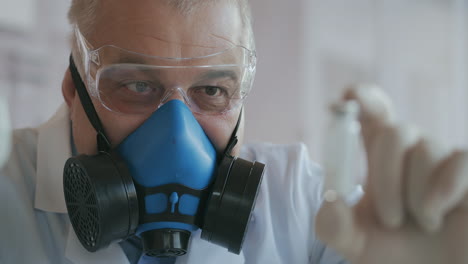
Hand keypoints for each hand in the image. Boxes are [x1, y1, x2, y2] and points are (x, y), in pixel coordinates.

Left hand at [315, 85, 467, 263]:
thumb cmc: (396, 255)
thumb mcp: (355, 242)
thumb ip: (334, 224)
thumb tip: (332, 199)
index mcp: (380, 161)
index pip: (373, 115)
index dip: (363, 99)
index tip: (347, 96)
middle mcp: (412, 152)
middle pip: (394, 131)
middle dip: (386, 176)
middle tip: (390, 220)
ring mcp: (444, 159)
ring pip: (425, 149)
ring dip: (416, 197)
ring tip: (423, 223)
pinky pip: (460, 160)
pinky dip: (443, 189)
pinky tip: (439, 213)